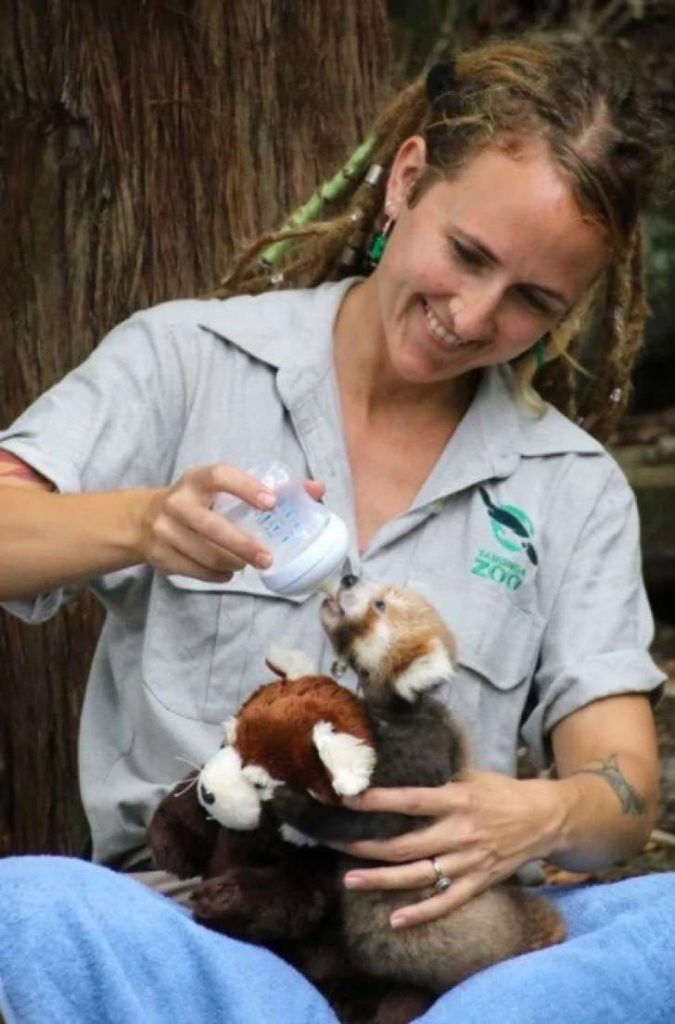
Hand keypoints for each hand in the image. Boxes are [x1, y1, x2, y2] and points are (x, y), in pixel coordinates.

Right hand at [139, 463, 323, 581]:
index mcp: (196, 479)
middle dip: (243, 545)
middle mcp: (177, 502)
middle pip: (212, 526)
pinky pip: (196, 571)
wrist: (141, 519)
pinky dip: (217, 575)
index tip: (272, 502)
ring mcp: (164, 530)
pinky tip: (229, 571)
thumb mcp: (222, 487)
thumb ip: (267, 488)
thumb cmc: (198, 501)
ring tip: (249, 564)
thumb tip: (317, 490)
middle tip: (268, 558)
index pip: (220, 476)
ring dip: (233, 563)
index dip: (246, 487)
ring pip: (205, 554)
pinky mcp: (160, 555)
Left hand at [338, 771, 563, 928]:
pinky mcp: (478, 882)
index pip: (411, 801)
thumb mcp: (471, 775)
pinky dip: (422, 913)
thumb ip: (439, 781)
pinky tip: (396, 920)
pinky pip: (447, 902)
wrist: (544, 819)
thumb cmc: (502, 792)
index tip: (349, 800)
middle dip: (368, 846)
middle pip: (406, 844)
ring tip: (350, 881)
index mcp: (457, 800)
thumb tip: (400, 776)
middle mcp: (460, 833)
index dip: (379, 802)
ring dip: (382, 880)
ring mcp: (468, 861)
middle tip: (336, 844)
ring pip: (419, 875)